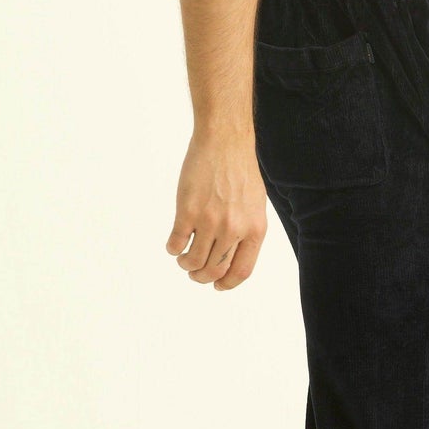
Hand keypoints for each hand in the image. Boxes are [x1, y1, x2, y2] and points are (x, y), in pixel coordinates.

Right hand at [166, 129, 268, 289]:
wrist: (225, 142)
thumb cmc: (240, 170)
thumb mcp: (254, 204)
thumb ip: (246, 231)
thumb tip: (231, 257)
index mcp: (254, 229)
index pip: (241, 271)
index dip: (226, 284)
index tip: (217, 286)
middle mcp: (234, 229)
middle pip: (214, 270)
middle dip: (201, 276)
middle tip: (194, 272)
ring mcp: (210, 221)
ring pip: (194, 261)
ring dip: (185, 264)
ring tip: (183, 258)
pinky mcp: (187, 211)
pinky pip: (177, 243)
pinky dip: (173, 249)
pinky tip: (174, 244)